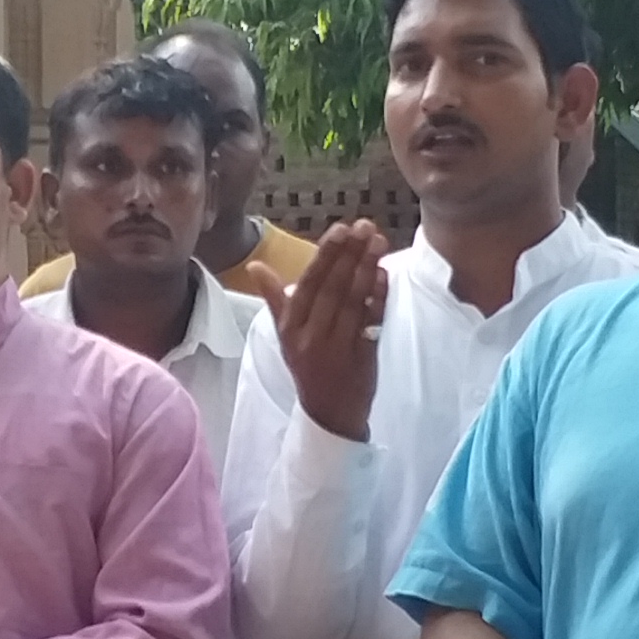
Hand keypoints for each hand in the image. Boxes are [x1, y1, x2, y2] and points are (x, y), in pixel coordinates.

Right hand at [253, 219, 391, 442]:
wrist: (328, 412)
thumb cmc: (306, 365)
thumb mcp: (285, 334)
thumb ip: (275, 298)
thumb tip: (255, 266)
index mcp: (292, 327)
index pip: (309, 284)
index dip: (325, 256)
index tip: (340, 229)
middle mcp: (312, 336)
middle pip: (333, 288)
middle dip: (349, 254)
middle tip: (365, 226)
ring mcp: (338, 348)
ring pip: (353, 302)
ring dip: (366, 268)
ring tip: (377, 240)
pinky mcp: (362, 357)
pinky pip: (371, 322)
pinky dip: (378, 297)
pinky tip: (383, 273)